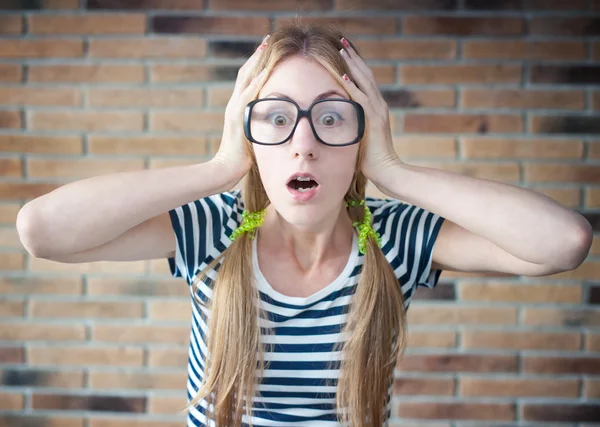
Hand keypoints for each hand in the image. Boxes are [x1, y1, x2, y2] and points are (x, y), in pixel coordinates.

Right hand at [212, 35, 269, 178]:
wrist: (226, 168)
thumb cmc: (241, 158)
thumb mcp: (252, 136)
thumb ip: (259, 126)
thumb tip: (275, 124)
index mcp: (238, 108)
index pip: (247, 81)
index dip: (256, 65)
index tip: (266, 51)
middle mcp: (234, 104)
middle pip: (245, 73)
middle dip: (256, 56)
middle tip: (266, 40)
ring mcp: (234, 109)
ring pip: (245, 79)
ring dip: (256, 62)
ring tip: (266, 46)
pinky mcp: (237, 116)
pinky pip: (248, 94)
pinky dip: (257, 80)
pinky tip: (266, 69)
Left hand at [338, 38, 402, 182]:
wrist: (388, 171)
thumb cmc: (372, 160)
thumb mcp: (361, 138)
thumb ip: (355, 126)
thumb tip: (339, 123)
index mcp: (376, 108)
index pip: (365, 82)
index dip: (355, 66)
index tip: (345, 53)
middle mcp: (379, 105)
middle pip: (366, 75)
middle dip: (353, 58)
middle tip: (342, 42)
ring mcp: (378, 111)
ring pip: (364, 81)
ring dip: (352, 64)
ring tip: (342, 49)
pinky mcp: (374, 119)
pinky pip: (361, 98)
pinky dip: (352, 85)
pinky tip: (343, 74)